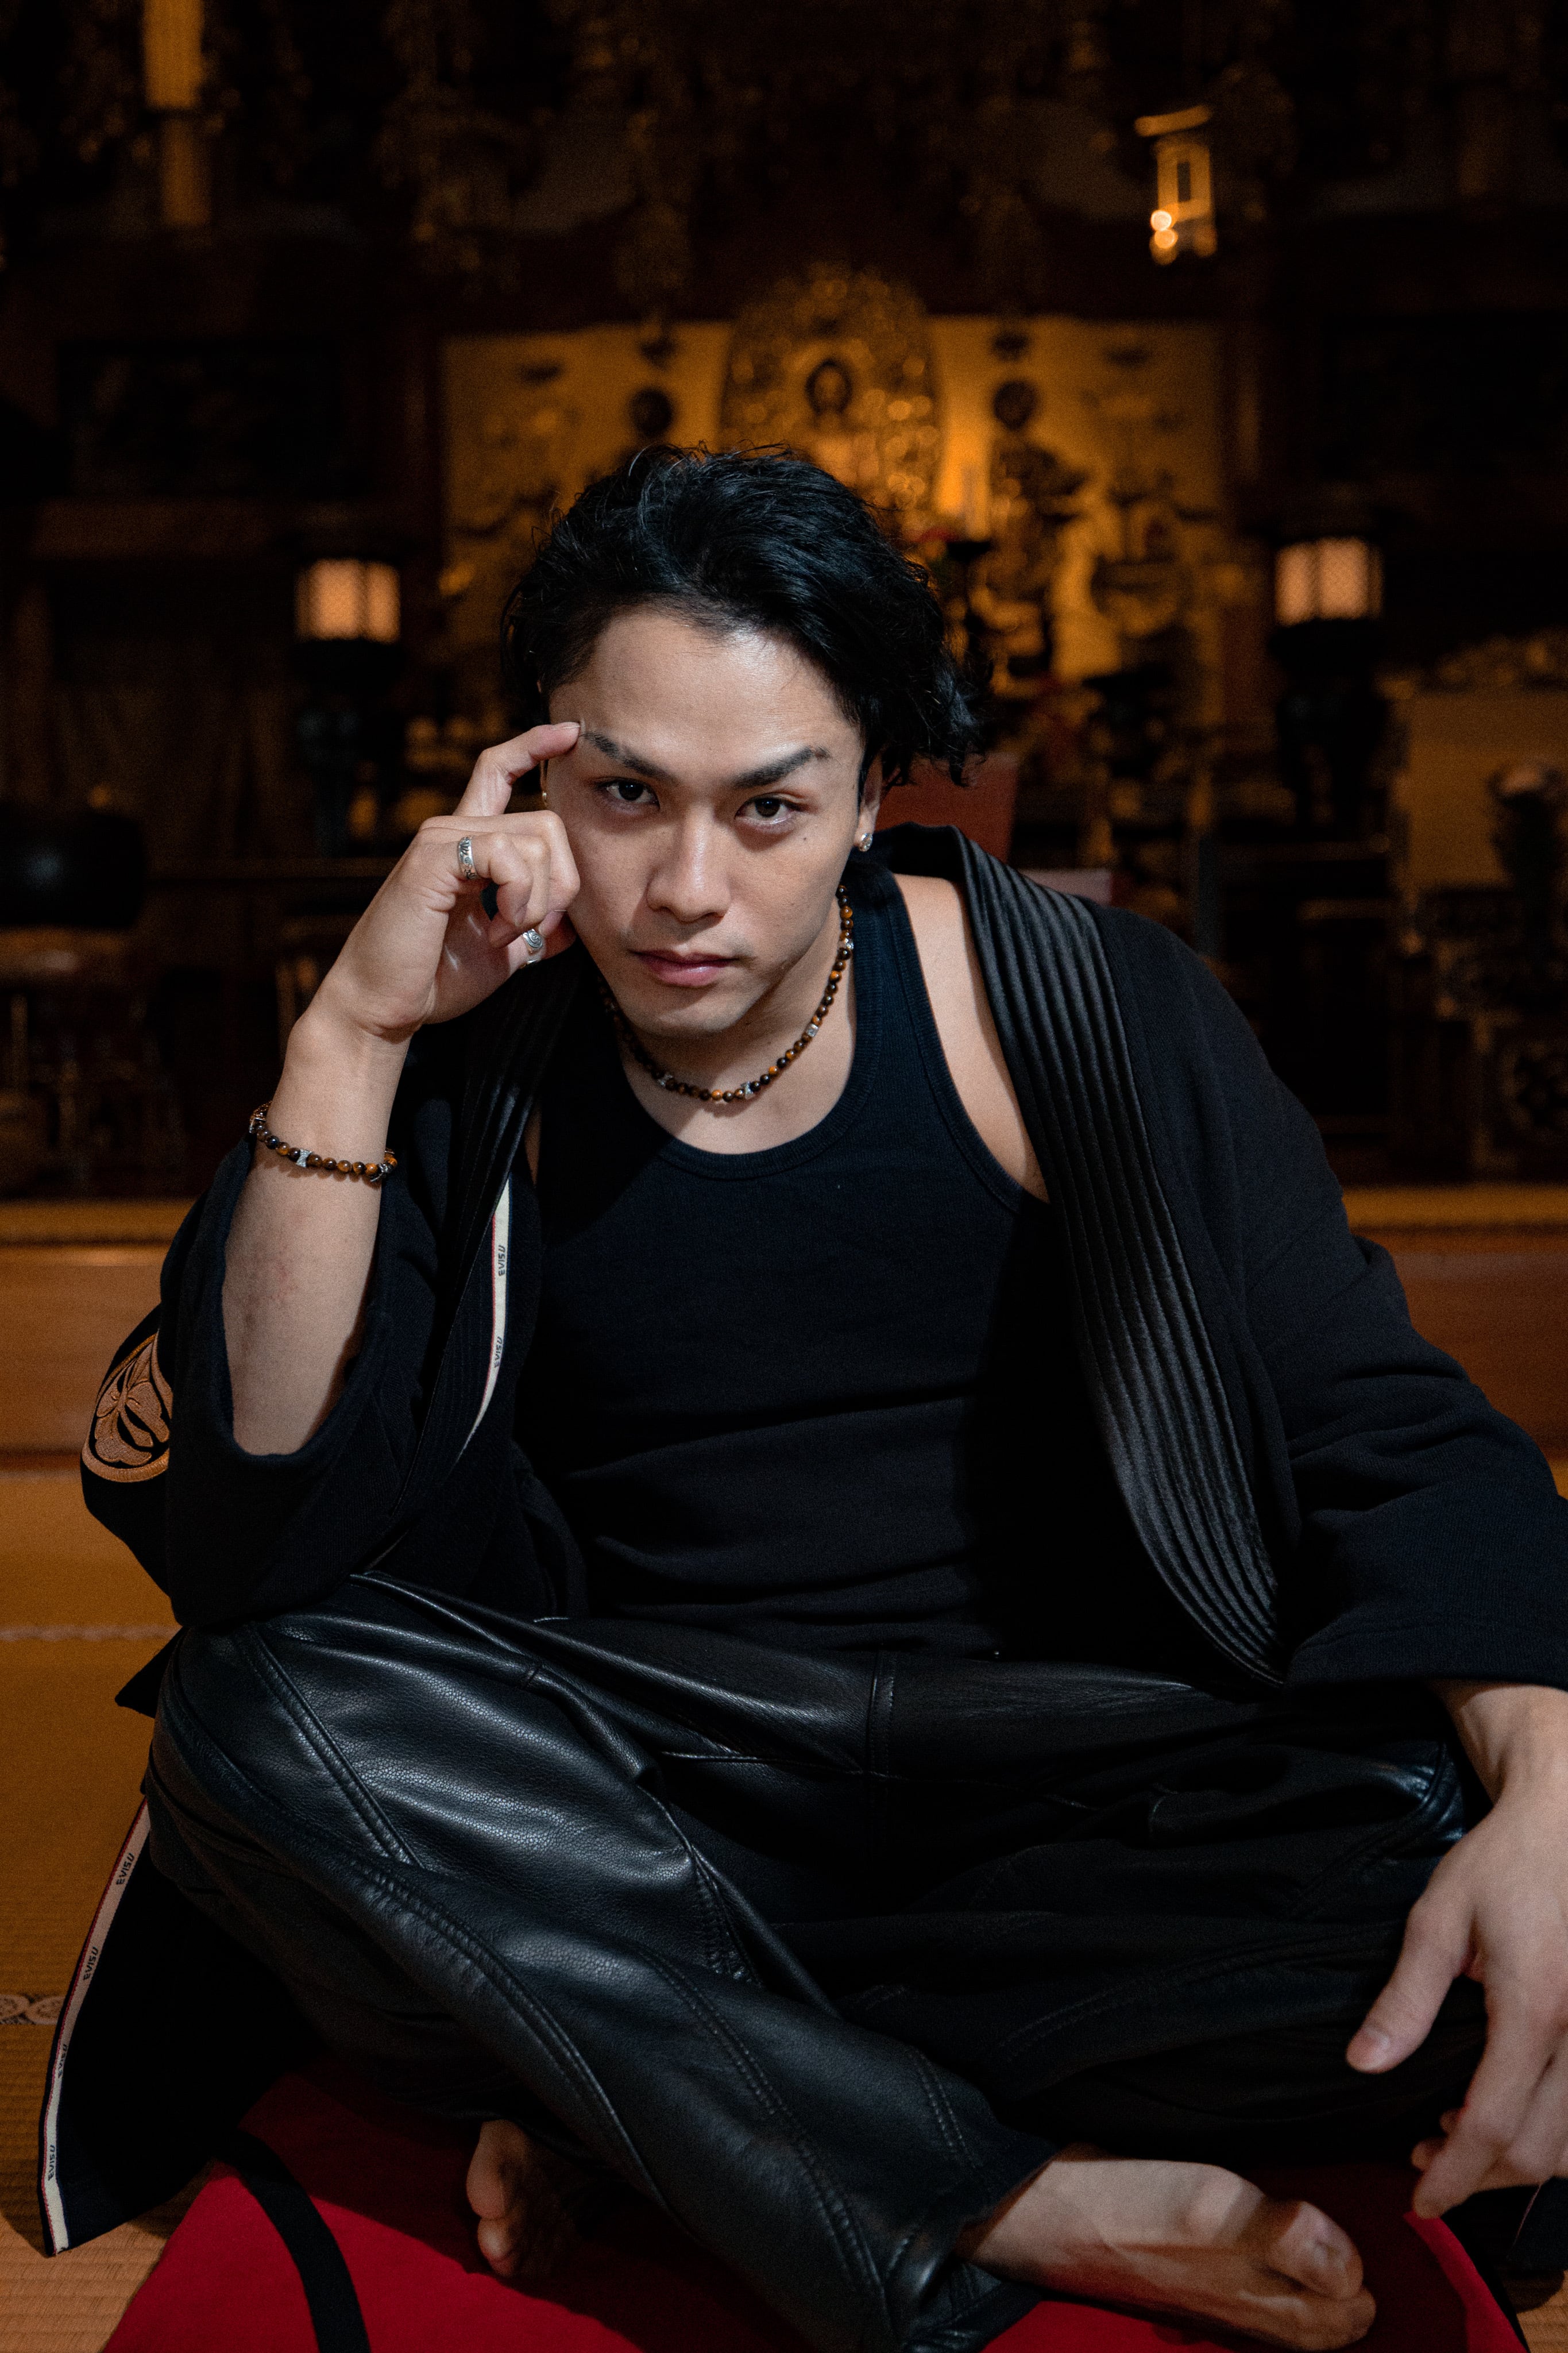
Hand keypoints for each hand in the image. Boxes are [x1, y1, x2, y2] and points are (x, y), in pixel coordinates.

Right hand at [307, 722, 581, 1045]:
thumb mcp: (503, 954)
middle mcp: (452, 828)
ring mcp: (440, 838)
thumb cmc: (433, 979)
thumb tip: (573, 926)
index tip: (570, 734)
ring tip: (502, 933)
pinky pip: (508, 855)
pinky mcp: (432, 858)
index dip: (536, 746)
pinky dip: (518, 901)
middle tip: (532, 928)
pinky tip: (493, 930)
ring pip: (537, 838)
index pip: (499, 771)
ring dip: (537, 900)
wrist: (384, 1006)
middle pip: (548, 820)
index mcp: (467, 843)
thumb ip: (536, 930)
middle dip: (562, 883)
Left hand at [1346, 1682, 1567, 2215]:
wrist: (1565, 1823)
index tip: (1419, 2200)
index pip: (1494, 2125)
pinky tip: (1507, 2114)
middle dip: (1479, 2174)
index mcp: (1535, 2009)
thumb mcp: (1439, 1919)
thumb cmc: (1503, 1864)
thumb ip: (1405, 1999)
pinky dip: (1549, 2133)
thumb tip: (1363, 2065)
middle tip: (1423, 2161)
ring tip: (1457, 2140)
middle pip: (1538, 2149)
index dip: (1455, 2176)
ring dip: (1517, 2159)